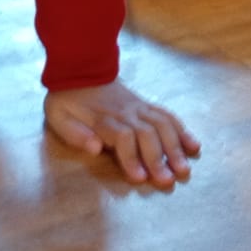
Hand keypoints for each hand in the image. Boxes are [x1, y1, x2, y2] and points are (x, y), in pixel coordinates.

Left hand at [45, 80, 200, 187]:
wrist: (81, 69)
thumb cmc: (67, 99)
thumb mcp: (57, 116)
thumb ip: (74, 133)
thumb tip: (95, 147)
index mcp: (103, 118)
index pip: (122, 138)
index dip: (131, 158)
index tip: (139, 178)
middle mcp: (126, 113)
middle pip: (147, 134)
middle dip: (158, 159)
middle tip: (168, 181)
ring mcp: (139, 107)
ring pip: (162, 125)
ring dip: (175, 148)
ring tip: (184, 169)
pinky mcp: (146, 105)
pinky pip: (168, 116)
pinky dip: (182, 131)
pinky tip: (194, 146)